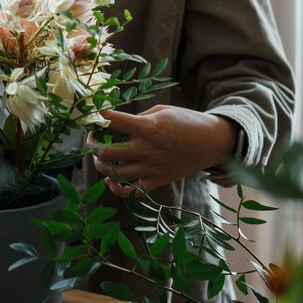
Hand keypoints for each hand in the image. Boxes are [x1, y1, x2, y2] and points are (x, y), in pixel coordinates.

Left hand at [85, 105, 237, 196]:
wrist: (211, 142)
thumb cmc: (186, 121)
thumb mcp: (161, 110)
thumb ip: (138, 118)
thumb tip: (116, 124)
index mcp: (148, 127)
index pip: (113, 121)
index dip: (98, 117)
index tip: (95, 115)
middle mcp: (147, 149)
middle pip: (105, 152)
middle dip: (92, 145)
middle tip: (93, 138)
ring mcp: (151, 168)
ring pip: (113, 173)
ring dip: (100, 164)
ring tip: (100, 156)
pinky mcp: (156, 181)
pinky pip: (130, 191)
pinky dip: (115, 187)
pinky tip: (111, 178)